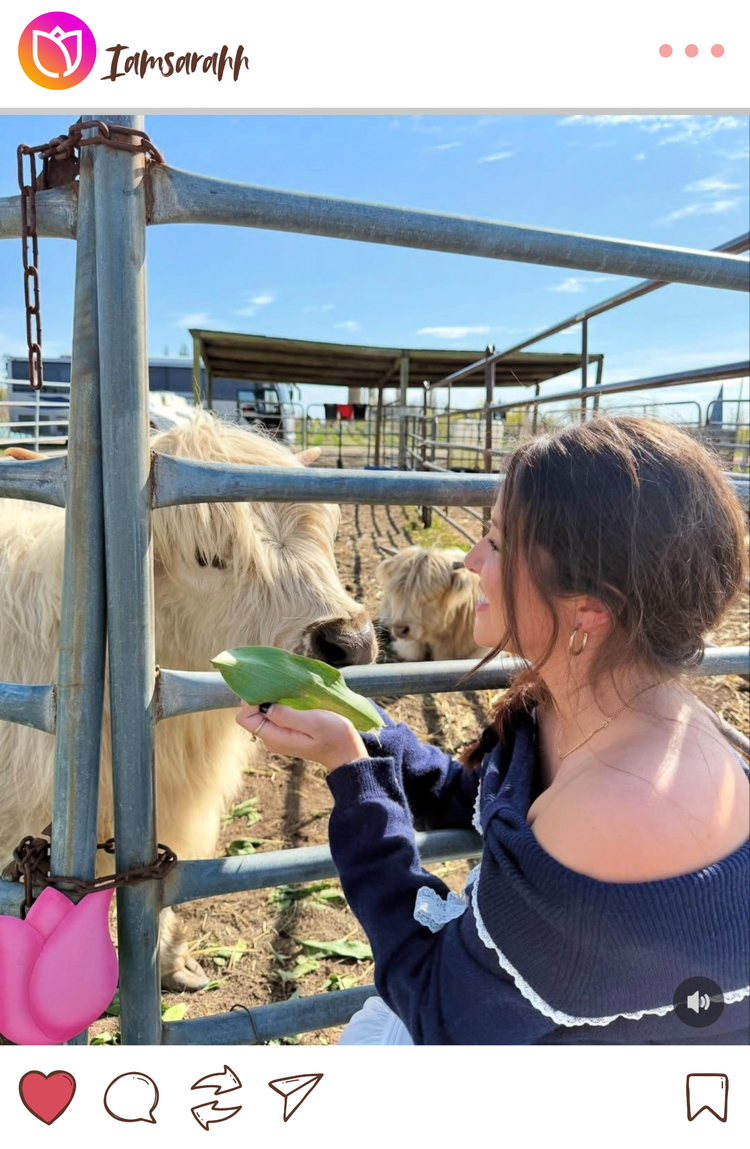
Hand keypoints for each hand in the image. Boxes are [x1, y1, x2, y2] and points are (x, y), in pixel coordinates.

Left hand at [235, 702, 367, 770]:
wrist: (347, 753)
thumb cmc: (335, 736)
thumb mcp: (314, 723)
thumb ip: (288, 716)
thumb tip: (264, 705)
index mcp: (275, 738)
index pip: (245, 718)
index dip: (252, 701)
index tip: (270, 690)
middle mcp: (272, 739)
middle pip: (251, 715)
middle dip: (260, 699)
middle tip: (280, 688)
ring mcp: (278, 736)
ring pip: (261, 714)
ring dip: (270, 701)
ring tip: (289, 693)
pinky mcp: (286, 732)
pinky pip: (272, 715)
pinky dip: (278, 705)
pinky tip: (292, 699)